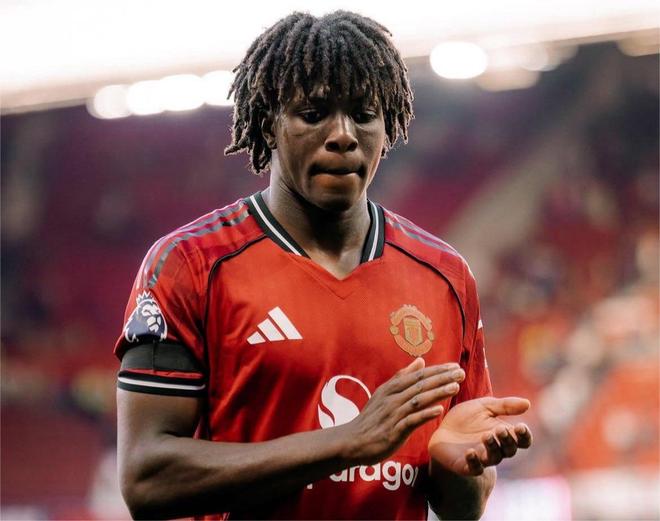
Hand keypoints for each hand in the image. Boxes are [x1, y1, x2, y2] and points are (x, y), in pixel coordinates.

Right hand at [341, 357, 464, 465]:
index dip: (437, 370)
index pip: (418, 376)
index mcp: (391, 388)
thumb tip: (420, 360)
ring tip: (455, 387)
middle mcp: (393, 398)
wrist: (352, 441)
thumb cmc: (371, 419)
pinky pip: (412, 420)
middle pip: (420, 385)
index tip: (455, 366)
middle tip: (461, 373)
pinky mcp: (394, 431)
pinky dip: (425, 415)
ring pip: (418, 400)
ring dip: (437, 393)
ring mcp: (393, 414)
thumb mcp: (384, 394)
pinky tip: (439, 410)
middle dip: (442, 378)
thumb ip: (402, 377)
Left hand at [428, 396, 532, 475]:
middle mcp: (496, 449)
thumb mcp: (484, 406)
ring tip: (486, 436)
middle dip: (507, 439)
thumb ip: (504, 405)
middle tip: (500, 429)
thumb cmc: (466, 418)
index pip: (522, 440)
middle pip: (510, 449)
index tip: (520, 427)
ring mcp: (482, 458)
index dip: (524, 436)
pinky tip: (470, 452)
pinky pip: (474, 469)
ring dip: (492, 447)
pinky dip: (474, 462)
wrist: (441, 429)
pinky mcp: (466, 466)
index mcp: (503, 434)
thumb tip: (527, 403)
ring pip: (494, 458)